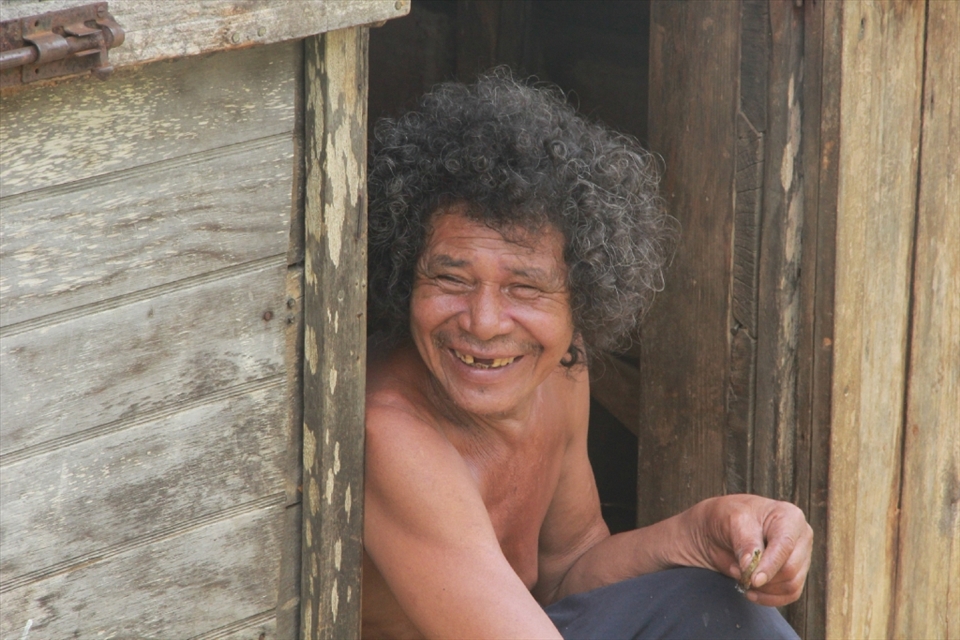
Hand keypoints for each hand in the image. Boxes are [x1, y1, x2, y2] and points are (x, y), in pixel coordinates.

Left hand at [686, 494, 812, 606]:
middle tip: (736, 571)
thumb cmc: (727, 517)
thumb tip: (750, 566)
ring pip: (791, 585)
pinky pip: (789, 595)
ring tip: (740, 575)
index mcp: (790, 517)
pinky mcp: (794, 574)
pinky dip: (768, 598)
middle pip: (791, 570)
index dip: (769, 566)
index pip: (785, 547)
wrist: (718, 528)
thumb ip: (745, 543)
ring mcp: (800, 557)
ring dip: (763, 588)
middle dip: (761, 577)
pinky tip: (750, 592)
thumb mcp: (733, 521)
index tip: (753, 580)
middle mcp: (800, 538)